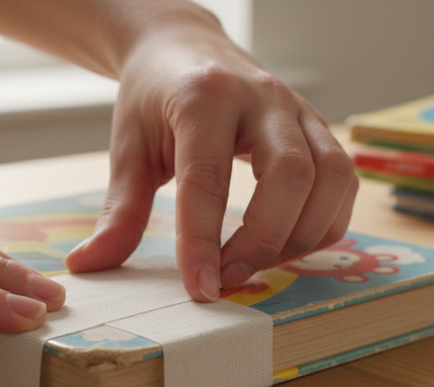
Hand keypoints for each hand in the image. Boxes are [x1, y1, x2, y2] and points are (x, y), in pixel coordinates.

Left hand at [64, 11, 357, 300]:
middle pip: (291, 176)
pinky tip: (286, 245)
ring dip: (300, 237)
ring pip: (331, 178)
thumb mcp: (128, 149)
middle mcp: (263, 98)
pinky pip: (344, 183)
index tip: (201, 290)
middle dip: (264, 241)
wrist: (186, 48)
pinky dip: (323, 224)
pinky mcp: (320, 128)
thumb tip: (90, 266)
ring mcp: (300, 110)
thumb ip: (119, 212)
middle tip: (229, 280)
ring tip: (257, 265)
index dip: (205, 241)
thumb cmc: (155, 100)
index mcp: (204, 97)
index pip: (209, 178)